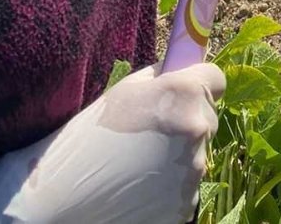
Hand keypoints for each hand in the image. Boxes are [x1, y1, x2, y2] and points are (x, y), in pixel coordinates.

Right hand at [0, 63, 223, 223]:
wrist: (63, 196)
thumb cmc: (92, 134)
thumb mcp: (127, 89)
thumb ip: (162, 78)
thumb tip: (181, 72)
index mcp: (185, 95)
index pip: (217, 79)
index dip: (201, 83)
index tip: (186, 91)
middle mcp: (197, 131)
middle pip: (208, 118)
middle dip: (187, 121)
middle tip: (153, 131)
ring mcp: (193, 173)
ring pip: (196, 155)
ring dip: (178, 156)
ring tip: (139, 162)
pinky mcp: (184, 207)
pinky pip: (185, 187)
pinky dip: (169, 186)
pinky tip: (139, 185)